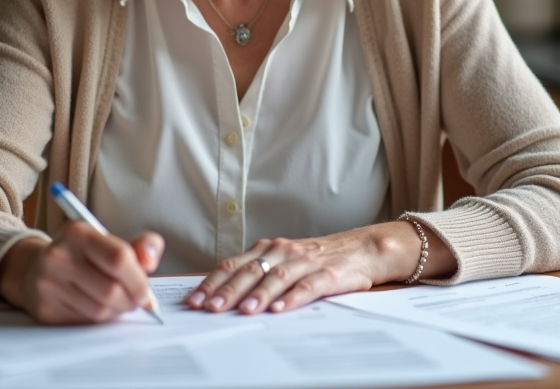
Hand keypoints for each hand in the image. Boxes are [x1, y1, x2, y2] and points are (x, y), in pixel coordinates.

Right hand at [0, 223, 163, 323]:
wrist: (34, 268)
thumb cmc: (81, 255)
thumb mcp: (106, 242)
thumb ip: (137, 248)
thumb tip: (150, 259)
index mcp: (78, 233)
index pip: (119, 258)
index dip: (139, 279)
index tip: (147, 291)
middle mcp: (59, 256)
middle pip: (111, 290)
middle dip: (131, 300)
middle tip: (136, 300)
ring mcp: (48, 284)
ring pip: (99, 310)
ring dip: (117, 311)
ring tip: (117, 302)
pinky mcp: (45, 308)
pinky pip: (84, 322)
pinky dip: (99, 319)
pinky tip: (98, 307)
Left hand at [186, 221, 453, 314]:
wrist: (365, 247)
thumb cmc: (321, 258)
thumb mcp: (286, 261)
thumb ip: (259, 274)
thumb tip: (222, 296)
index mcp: (269, 248)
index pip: (233, 265)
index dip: (212, 282)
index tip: (194, 300)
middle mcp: (283, 251)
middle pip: (250, 271)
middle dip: (227, 291)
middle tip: (210, 308)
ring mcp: (306, 261)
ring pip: (276, 277)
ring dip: (257, 295)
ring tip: (242, 311)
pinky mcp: (328, 274)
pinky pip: (307, 286)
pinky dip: (292, 298)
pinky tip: (279, 309)